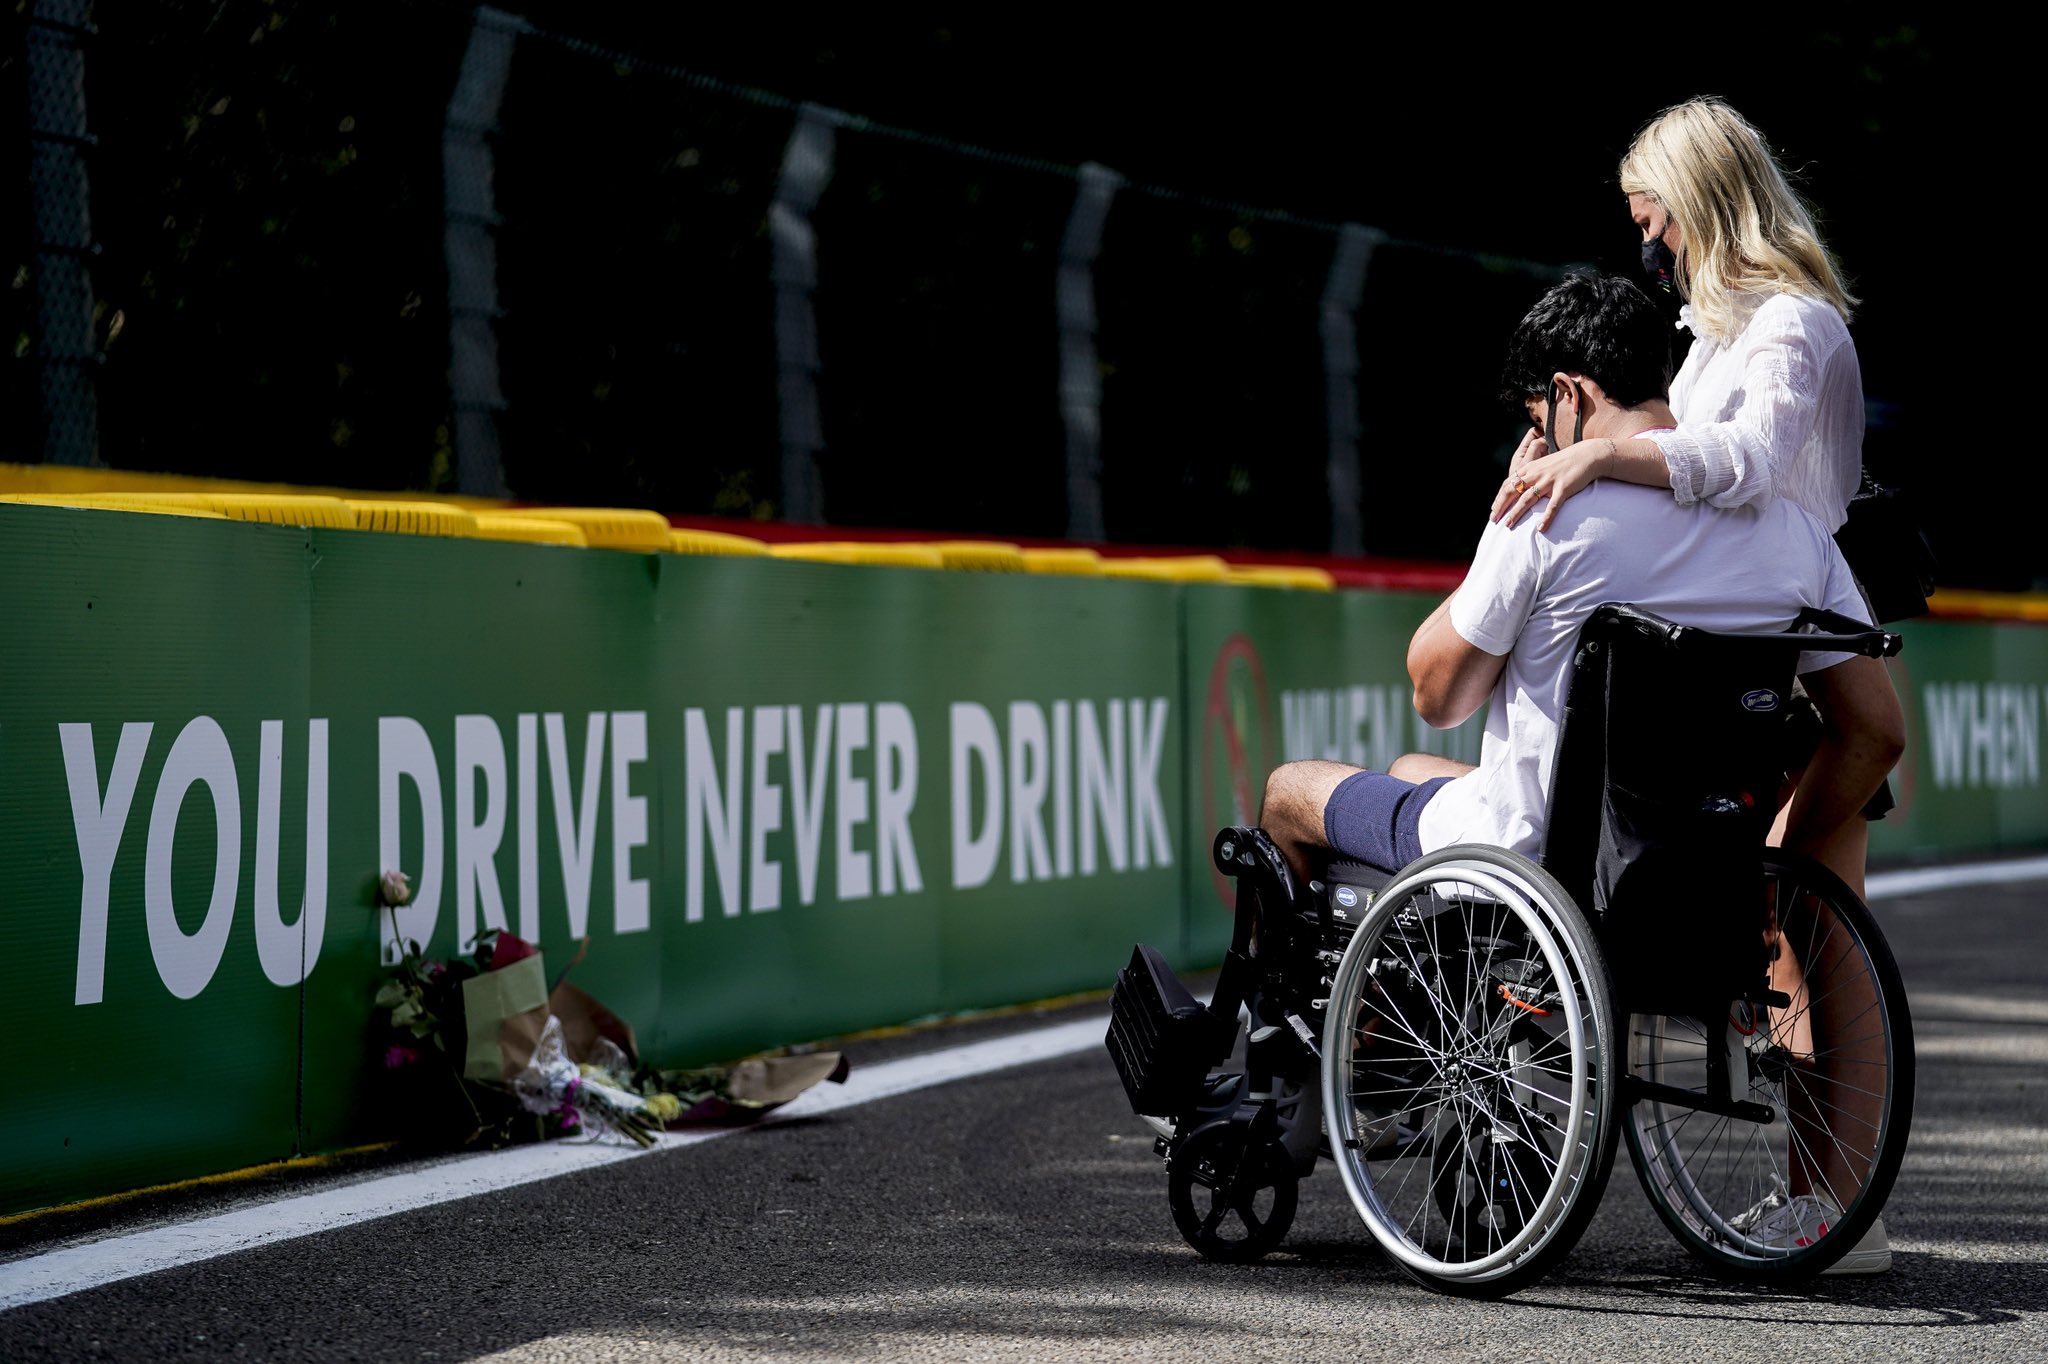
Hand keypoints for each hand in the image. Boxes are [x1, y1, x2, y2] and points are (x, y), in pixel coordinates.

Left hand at [1493, 439, 1609, 530]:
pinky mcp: (1563, 488)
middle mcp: (1536, 474)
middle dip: (1501, 506)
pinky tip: (1541, 528)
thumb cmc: (1564, 462)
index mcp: (1529, 468)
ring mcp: (1549, 481)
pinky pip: (1553, 505)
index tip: (1493, 510)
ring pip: (1527, 499)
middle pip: (1513, 491)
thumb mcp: (1543, 464)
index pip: (1508, 484)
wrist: (1587, 455)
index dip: (1499, 498)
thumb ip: (1530, 474)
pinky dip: (1546, 517)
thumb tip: (1519, 487)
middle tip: (1494, 520)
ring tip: (1508, 525)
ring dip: (1516, 513)